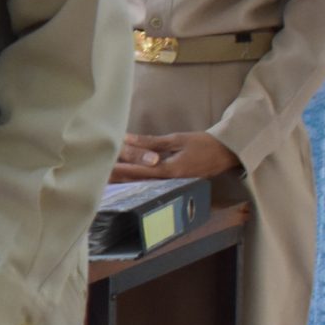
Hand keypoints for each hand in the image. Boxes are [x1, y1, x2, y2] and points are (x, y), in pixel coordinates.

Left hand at [110, 130, 239, 183]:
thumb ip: (150, 142)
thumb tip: (126, 139)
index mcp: (171, 170)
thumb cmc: (203, 143)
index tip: (104, 168)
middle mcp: (170, 181)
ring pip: (144, 184)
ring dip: (125, 182)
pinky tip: (125, 181)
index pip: (139, 171)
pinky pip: (152, 184)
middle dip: (118, 179)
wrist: (227, 153)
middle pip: (138, 181)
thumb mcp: (176, 139)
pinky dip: (137, 181)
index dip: (121, 169)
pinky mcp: (174, 184)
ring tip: (105, 180)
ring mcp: (172, 185)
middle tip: (97, 177)